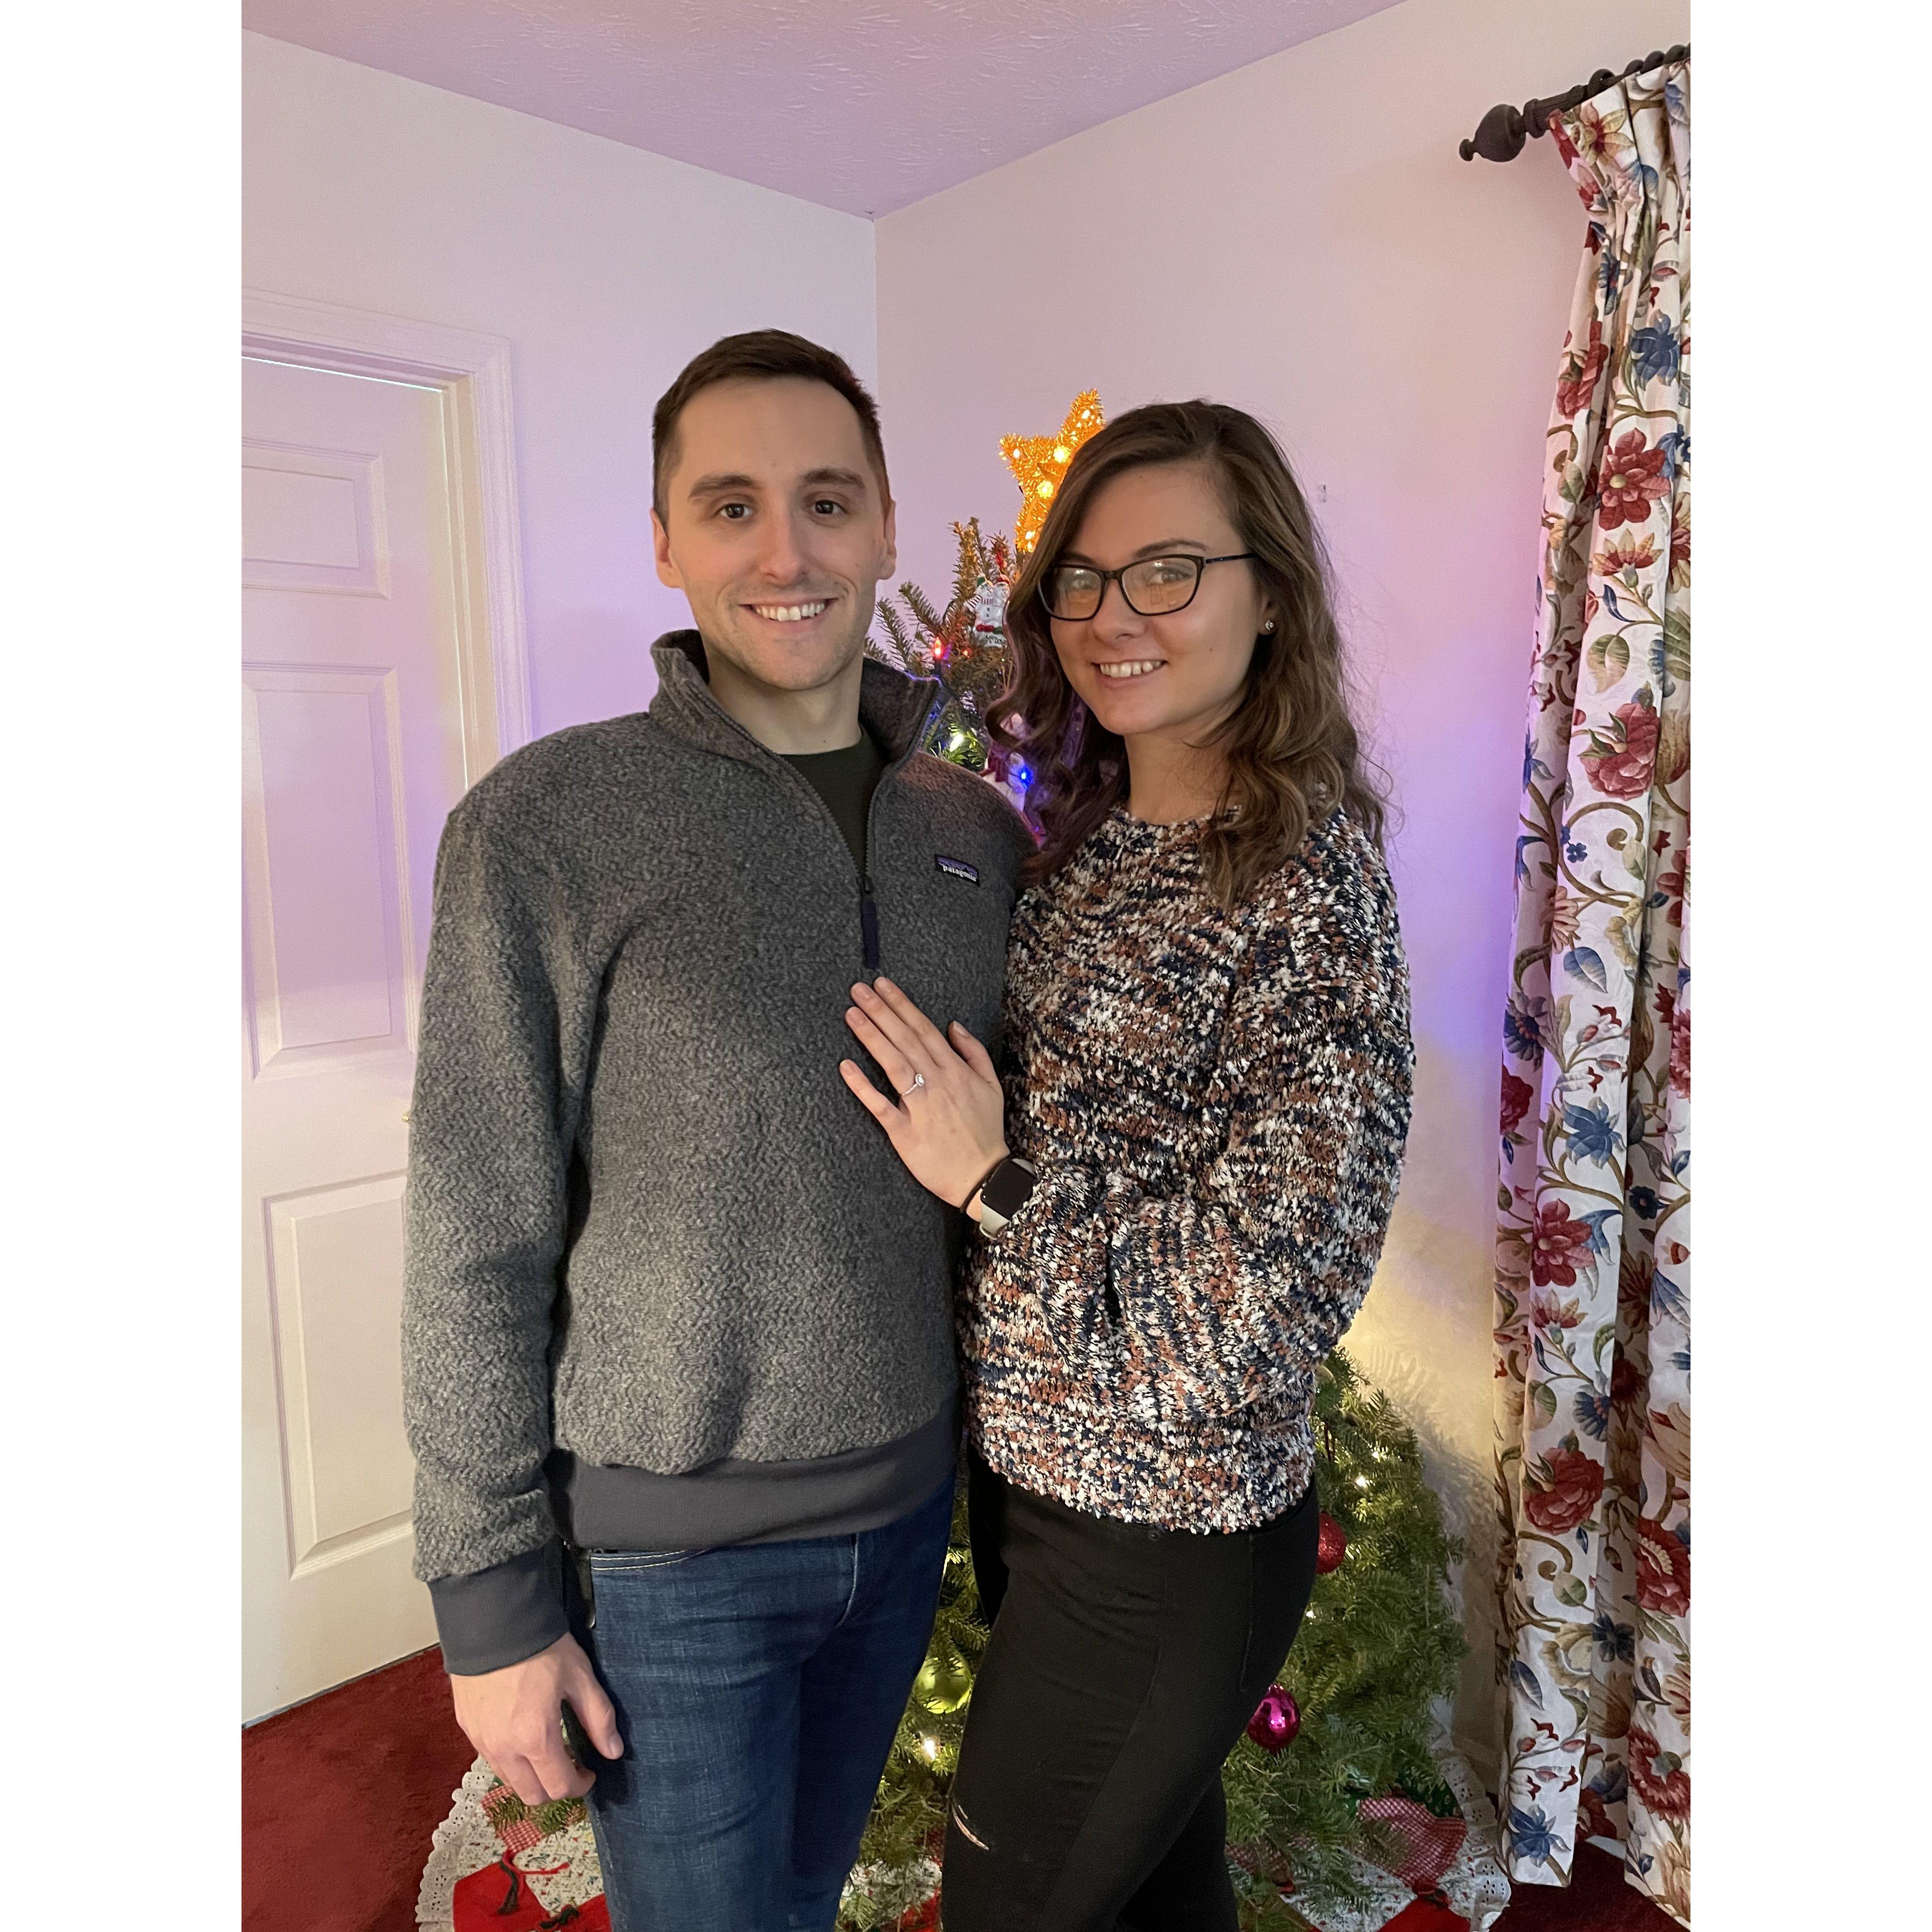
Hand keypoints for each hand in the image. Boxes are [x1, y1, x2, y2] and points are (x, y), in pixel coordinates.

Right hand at [449, 1631, 622, 1804]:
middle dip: (555, 1788)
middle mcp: (505, 1748)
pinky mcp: (467, 1728)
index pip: (559, 1786)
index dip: (580, 1785)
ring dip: (531, 1776)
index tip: (589, 1772)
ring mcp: (482, 1740)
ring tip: (547, 1750)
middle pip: (531, 1795)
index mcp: (536, 1738)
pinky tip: (522, 1735)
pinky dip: (510, 1759)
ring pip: (509, 1781)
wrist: (492, 1622)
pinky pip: (491, 1759)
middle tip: (569, 1765)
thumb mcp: (579, 1677)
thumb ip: (598, 1717)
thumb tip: (613, 1750)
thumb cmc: (539, 1647)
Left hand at [839, 976, 1008, 1210]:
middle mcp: (937, 1083)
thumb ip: (973, 1052)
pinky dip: (862, 1086)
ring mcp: (920, 1107)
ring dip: (871, 1037)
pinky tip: (845, 1066)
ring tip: (851, 1014)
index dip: (901, 1005)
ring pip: (892, 1064)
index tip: (882, 985)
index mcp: (955, 1071)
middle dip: (880, 1011)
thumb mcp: (991, 1086)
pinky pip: (880, 1105)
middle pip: (904, 1040)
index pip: (924, 1029)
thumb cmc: (985, 1131)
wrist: (982, 1177)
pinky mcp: (904, 1132)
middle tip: (857, 989)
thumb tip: (953, 1025)